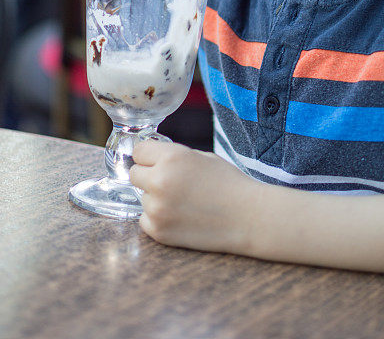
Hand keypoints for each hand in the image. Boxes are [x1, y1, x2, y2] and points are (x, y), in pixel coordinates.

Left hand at [130, 140, 260, 253]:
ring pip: (142, 198)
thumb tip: (150, 159)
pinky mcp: (159, 231)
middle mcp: (159, 181)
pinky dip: (158, 219)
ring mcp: (157, 208)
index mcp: (171, 157)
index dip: (149, 156)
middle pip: (134, 174)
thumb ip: (173, 156)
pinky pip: (145, 220)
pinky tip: (180, 217)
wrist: (249, 217)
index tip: (156, 162)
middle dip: (149, 176)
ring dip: (155, 199)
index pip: (138, 151)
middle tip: (171, 183)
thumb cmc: (229, 183)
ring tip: (183, 202)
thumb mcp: (201, 156)